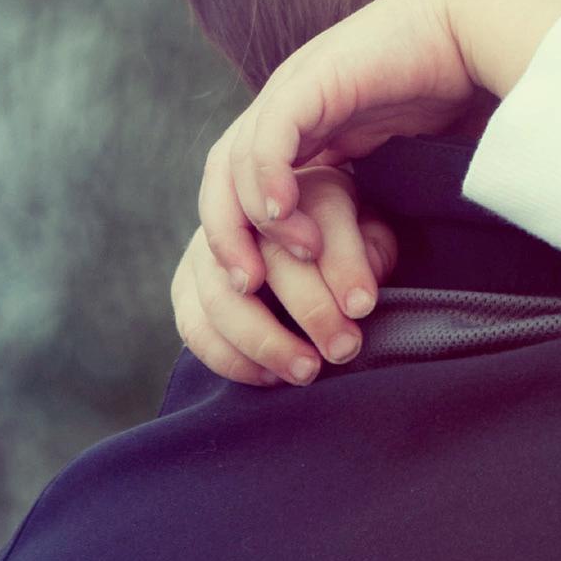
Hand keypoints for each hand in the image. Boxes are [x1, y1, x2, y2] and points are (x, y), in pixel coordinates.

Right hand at [170, 165, 396, 386]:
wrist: (300, 242)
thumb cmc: (345, 244)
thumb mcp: (373, 235)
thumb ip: (370, 252)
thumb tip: (356, 301)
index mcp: (307, 184)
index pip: (323, 214)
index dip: (343, 263)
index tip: (363, 307)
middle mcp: (248, 208)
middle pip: (269, 257)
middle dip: (310, 310)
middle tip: (344, 348)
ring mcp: (208, 245)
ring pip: (222, 296)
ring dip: (266, 342)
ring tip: (308, 370)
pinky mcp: (187, 283)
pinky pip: (195, 326)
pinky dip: (232, 358)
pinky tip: (271, 377)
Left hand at [201, 0, 560, 298]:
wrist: (476, 30)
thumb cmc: (453, 96)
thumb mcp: (399, 162)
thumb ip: (375, 200)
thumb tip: (373, 264)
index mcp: (302, 130)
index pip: (241, 187)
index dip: (239, 238)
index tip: (258, 291)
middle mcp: (287, 109)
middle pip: (221, 177)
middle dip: (226, 236)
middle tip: (246, 288)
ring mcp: (295, 90)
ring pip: (234, 159)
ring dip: (248, 218)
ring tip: (282, 260)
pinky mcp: (315, 79)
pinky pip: (272, 134)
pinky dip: (268, 177)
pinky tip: (285, 215)